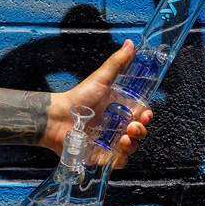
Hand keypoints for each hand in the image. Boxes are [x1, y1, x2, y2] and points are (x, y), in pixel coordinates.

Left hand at [42, 39, 152, 166]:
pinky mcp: (100, 155)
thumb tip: (131, 43)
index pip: (142, 115)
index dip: (146, 116)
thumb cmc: (79, 97)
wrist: (57, 117)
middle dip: (140, 131)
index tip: (145, 114)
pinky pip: (116, 162)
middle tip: (132, 127)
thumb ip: (117, 63)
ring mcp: (110, 142)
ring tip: (123, 139)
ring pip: (130, 149)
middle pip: (139, 133)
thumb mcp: (100, 79)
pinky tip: (116, 153)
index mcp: (121, 109)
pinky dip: (119, 160)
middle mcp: (118, 126)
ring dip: (132, 145)